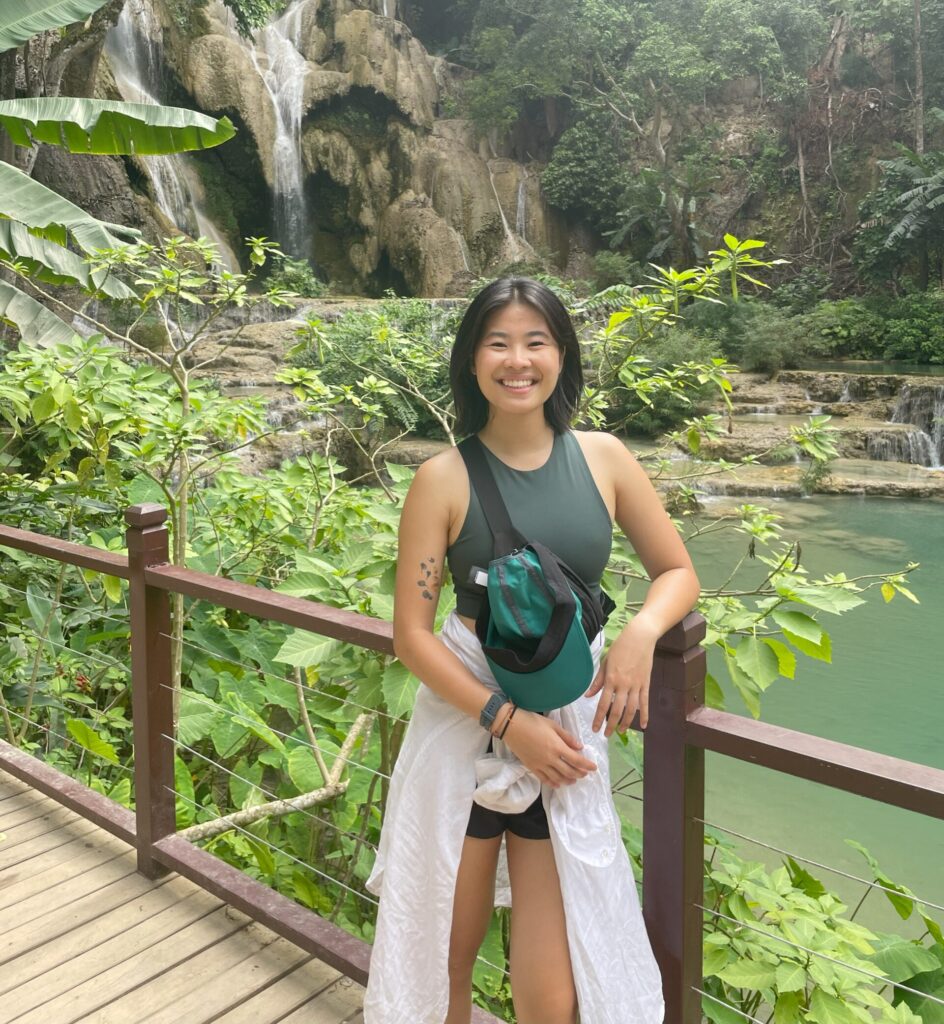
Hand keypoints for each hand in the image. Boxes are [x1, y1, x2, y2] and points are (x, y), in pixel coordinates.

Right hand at [500, 710, 596, 787]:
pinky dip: (553, 783)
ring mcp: (540, 764)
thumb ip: (567, 737)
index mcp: (557, 747)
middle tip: (585, 774)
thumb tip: (579, 747)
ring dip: (568, 780)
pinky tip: (558, 784)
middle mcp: (550, 758)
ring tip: (574, 780)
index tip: (594, 767)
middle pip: (569, 771)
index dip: (587, 765)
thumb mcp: (552, 725)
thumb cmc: (532, 721)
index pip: (577, 760)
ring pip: (558, 778)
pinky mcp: (531, 767)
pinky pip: (544, 779)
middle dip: (580, 774)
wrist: (511, 725)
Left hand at [585, 620, 657, 735]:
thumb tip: (588, 695)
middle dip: (611, 724)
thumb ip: (598, 681)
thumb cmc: (620, 648)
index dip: (599, 718)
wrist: (640, 637)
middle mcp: (623, 685)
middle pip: (617, 710)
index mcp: (611, 679)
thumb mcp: (605, 662)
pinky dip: (645, 715)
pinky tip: (643, 726)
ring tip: (620, 731)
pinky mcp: (646, 684)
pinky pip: (645, 702)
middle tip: (606, 735)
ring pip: (631, 709)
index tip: (595, 729)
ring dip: (626, 722)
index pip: (603, 704)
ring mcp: (636, 685)